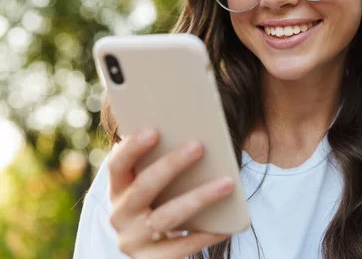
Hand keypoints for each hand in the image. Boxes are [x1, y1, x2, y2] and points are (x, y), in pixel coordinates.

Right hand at [108, 129, 234, 258]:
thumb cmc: (161, 200)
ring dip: (199, 197)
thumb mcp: (154, 183)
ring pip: (167, 217)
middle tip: (199, 146)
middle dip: (172, 165)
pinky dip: (205, 234)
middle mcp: (120, 215)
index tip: (154, 130)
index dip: (132, 148)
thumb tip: (195, 133)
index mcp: (118, 189)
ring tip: (227, 183)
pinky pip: (181, 248)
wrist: (153, 247)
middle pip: (145, 186)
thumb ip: (161, 161)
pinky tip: (227, 223)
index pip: (117, 165)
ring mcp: (133, 240)